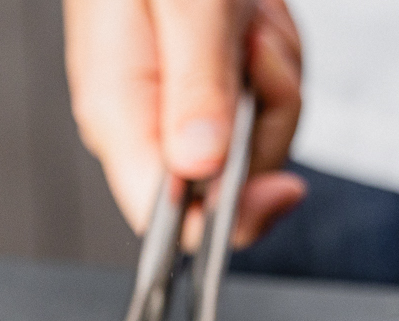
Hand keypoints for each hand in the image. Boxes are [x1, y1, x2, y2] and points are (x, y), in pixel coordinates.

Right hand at [64, 0, 305, 248]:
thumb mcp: (183, 1)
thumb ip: (193, 84)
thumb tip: (202, 169)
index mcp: (118, 114)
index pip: (170, 220)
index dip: (229, 218)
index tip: (280, 189)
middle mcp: (147, 121)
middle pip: (231, 181)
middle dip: (265, 115)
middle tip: (251, 44)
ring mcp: (178, 104)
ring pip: (257, 139)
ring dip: (274, 75)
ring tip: (246, 16)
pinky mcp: (206, 84)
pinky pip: (264, 100)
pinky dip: (274, 57)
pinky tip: (250, 16)